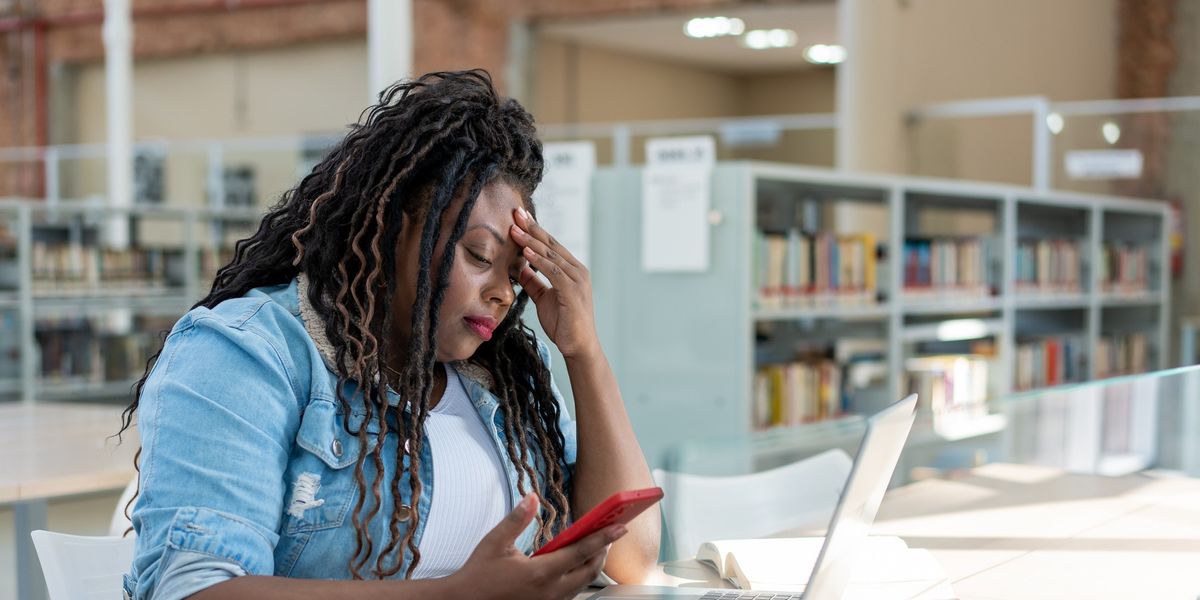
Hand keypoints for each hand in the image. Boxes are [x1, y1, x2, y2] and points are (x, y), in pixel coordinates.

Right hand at [446, 494, 625, 599]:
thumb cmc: (478, 576)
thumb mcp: (495, 543)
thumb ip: (517, 519)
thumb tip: (532, 497)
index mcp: (540, 573)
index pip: (581, 552)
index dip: (604, 538)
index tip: (620, 526)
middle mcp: (550, 591)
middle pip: (590, 570)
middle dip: (603, 551)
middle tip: (610, 533)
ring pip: (583, 584)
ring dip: (592, 565)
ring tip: (596, 546)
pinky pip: (571, 593)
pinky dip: (579, 577)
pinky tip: (575, 566)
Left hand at [510, 207, 599, 359]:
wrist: (578, 346)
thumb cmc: (563, 323)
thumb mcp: (544, 299)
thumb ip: (535, 282)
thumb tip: (521, 266)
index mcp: (572, 270)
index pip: (551, 245)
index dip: (534, 230)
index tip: (518, 218)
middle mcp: (577, 271)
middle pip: (551, 244)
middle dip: (532, 228)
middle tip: (516, 213)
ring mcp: (577, 280)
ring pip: (551, 254)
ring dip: (531, 241)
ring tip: (514, 229)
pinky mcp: (573, 291)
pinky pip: (553, 271)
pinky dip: (539, 260)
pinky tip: (526, 251)